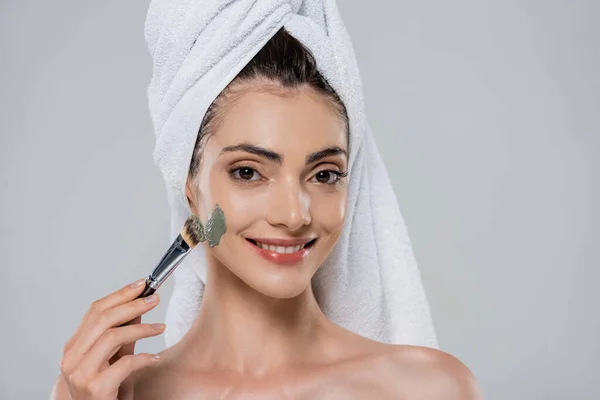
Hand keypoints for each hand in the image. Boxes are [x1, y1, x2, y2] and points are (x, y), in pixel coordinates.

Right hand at [59, 279, 164, 399]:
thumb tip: (138, 307)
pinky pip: (125, 364)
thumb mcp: (114, 359)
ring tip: (161, 328)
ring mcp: (81, 373)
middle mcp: (72, 358)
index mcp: (73, 347)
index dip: (120, 294)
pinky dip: (144, 357)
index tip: (141, 285)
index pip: (95, 310)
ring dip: (142, 329)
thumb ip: (123, 335)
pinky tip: (154, 357)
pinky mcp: (95, 388)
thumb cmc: (105, 392)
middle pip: (103, 319)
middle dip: (132, 305)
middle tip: (154, 299)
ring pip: (112, 337)